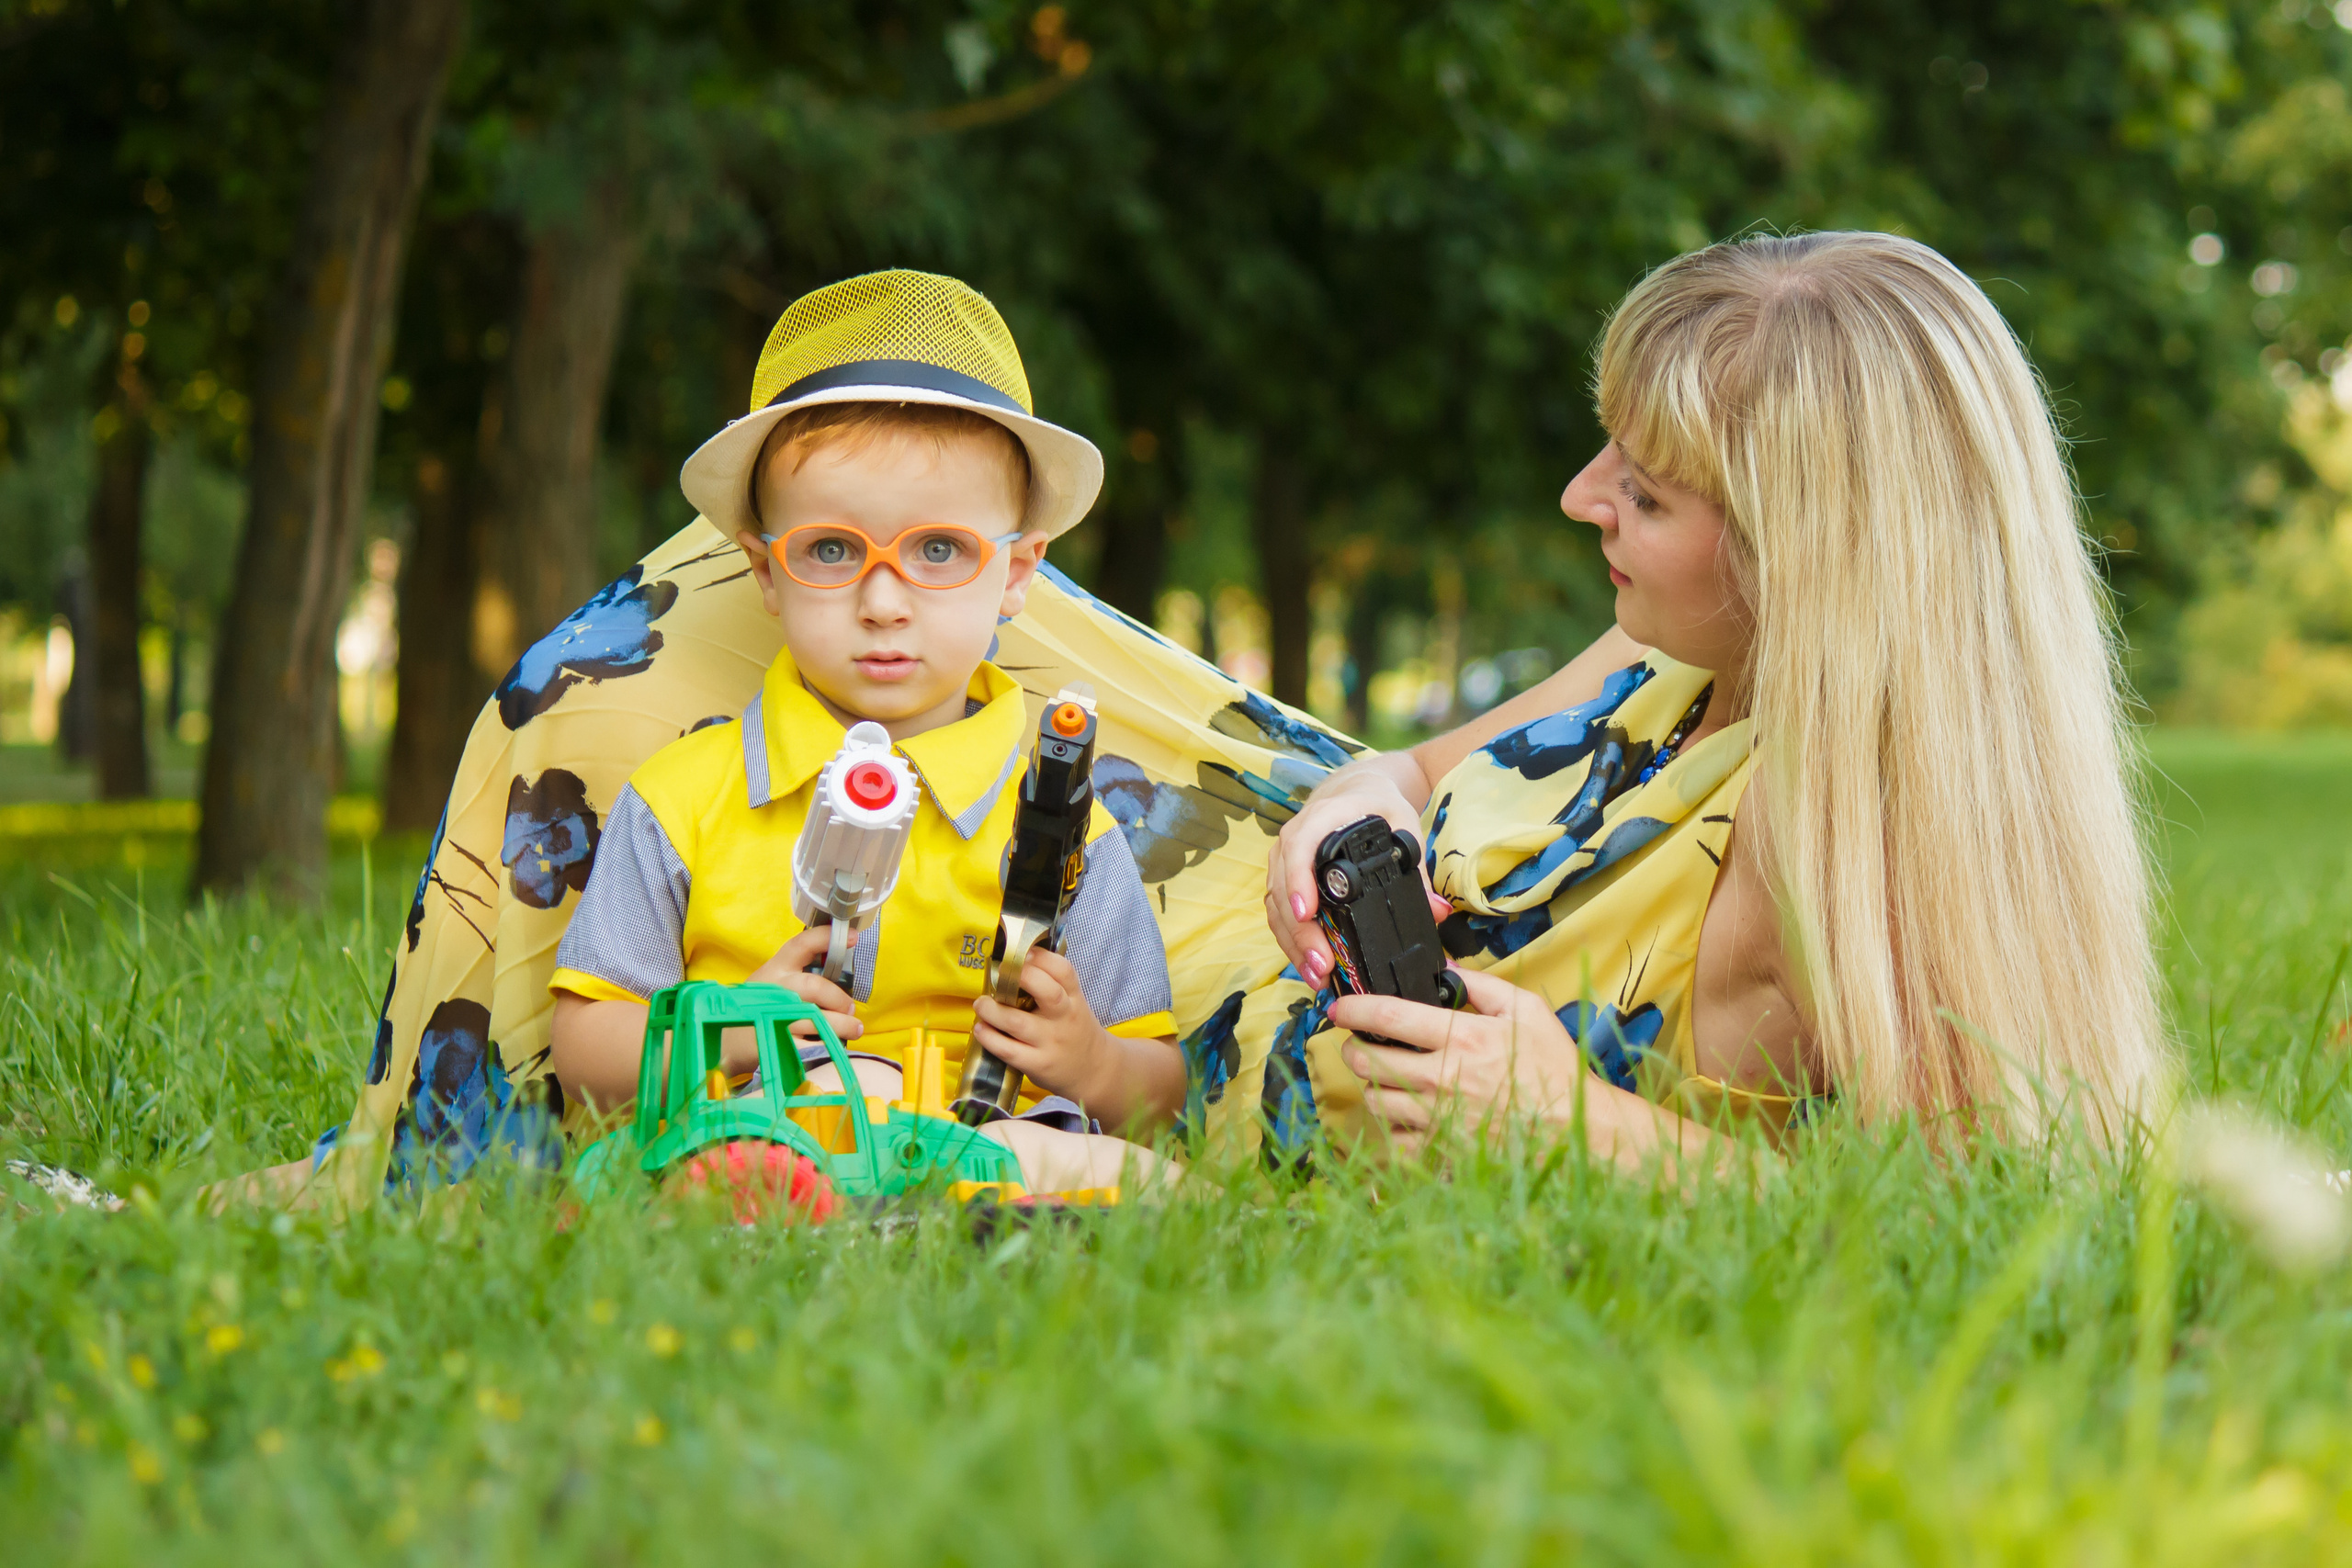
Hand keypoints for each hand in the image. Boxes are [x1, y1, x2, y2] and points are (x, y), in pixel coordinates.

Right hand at [741, 927, 863, 1072]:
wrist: (724, 1045)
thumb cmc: (753, 1011)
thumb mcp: (768, 985)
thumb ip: (796, 976)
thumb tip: (836, 970)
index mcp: (774, 970)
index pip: (800, 945)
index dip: (826, 938)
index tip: (852, 937)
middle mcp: (774, 990)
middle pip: (814, 987)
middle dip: (838, 998)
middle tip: (850, 1008)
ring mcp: (772, 1017)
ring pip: (816, 1018)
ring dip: (843, 1025)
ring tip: (854, 1028)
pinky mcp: (774, 1044)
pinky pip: (809, 1045)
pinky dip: (826, 1046)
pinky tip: (834, 1048)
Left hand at [970, 949, 1111, 1107]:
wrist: (1095, 1071)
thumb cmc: (1074, 1030)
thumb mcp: (1073, 1003)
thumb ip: (1052, 984)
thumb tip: (1014, 959)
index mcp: (1074, 998)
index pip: (1064, 971)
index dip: (1041, 957)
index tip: (1021, 952)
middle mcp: (1064, 1017)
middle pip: (1047, 992)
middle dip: (1020, 977)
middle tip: (999, 973)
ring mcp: (1051, 1042)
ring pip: (1018, 1022)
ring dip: (993, 1010)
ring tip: (981, 1003)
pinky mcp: (1038, 1064)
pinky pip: (1009, 1051)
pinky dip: (990, 1038)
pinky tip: (981, 1029)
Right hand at [1266, 773, 1450, 986]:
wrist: (1355, 791)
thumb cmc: (1378, 807)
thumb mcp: (1403, 828)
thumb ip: (1416, 872)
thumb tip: (1437, 912)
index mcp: (1324, 817)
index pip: (1301, 847)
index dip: (1299, 879)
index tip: (1308, 913)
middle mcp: (1294, 836)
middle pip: (1284, 886)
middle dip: (1300, 930)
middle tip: (1322, 964)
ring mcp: (1283, 858)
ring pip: (1276, 905)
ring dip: (1293, 943)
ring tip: (1317, 974)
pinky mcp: (1282, 878)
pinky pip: (1278, 912)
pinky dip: (1291, 940)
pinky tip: (1309, 965)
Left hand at [1330, 966, 1588, 1157]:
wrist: (1577, 1131)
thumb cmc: (1553, 1069)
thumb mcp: (1526, 1010)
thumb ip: (1481, 985)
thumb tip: (1444, 967)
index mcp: (1461, 1038)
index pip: (1387, 1017)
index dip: (1353, 1008)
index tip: (1340, 1007)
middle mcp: (1442, 1079)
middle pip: (1367, 1061)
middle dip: (1355, 1049)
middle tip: (1363, 1045)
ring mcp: (1438, 1119)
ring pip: (1374, 1102)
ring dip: (1372, 1087)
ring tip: (1387, 1079)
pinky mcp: (1441, 1152)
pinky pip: (1394, 1142)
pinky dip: (1392, 1128)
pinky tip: (1406, 1117)